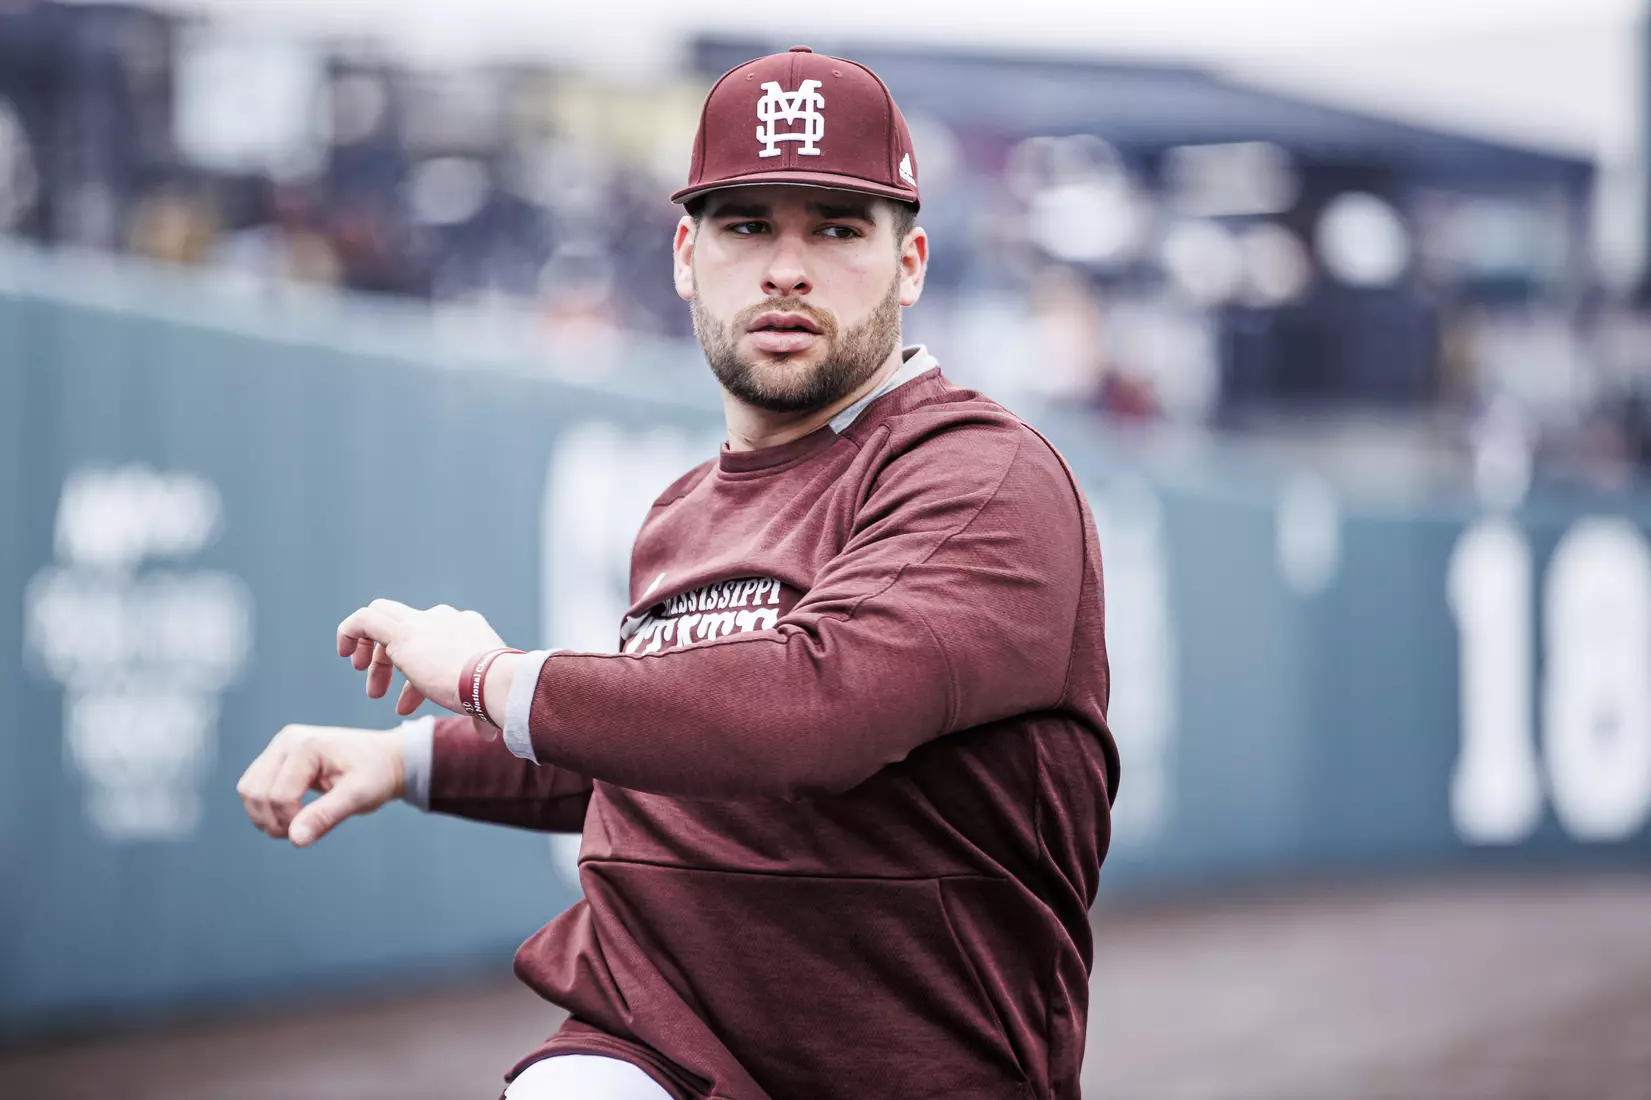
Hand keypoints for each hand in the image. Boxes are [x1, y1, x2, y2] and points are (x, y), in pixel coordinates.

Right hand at [236, 724, 403, 846]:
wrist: (383, 759)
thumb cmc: (375, 774)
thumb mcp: (359, 796)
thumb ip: (327, 816)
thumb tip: (296, 839)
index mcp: (307, 746)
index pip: (280, 795)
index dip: (291, 822)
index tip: (314, 829)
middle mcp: (286, 741)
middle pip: (256, 792)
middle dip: (273, 821)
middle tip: (302, 833)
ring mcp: (278, 747)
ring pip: (248, 790)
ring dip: (264, 816)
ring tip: (295, 826)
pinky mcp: (276, 758)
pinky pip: (254, 787)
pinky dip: (264, 808)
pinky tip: (289, 815)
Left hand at [337, 600, 506, 715]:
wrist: (494, 683)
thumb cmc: (495, 696)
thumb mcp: (484, 700)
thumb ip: (479, 712)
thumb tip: (488, 734)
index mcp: (467, 629)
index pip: (432, 643)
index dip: (415, 677)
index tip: (405, 704)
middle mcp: (445, 619)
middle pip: (405, 626)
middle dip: (388, 658)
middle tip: (379, 691)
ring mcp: (423, 623)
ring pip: (383, 618)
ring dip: (370, 653)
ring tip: (370, 688)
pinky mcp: (402, 633)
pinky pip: (365, 620)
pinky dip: (350, 632)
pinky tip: (344, 653)